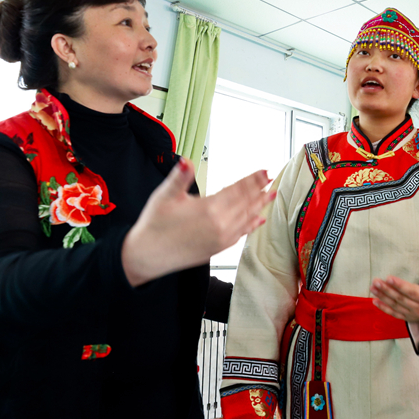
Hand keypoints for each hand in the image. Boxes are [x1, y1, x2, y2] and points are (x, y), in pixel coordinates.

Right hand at [122, 158, 274, 286]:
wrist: (146, 257)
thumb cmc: (154, 226)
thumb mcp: (164, 196)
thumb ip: (179, 177)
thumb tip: (186, 161)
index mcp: (209, 209)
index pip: (238, 189)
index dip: (253, 179)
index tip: (265, 171)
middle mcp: (220, 225)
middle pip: (246, 202)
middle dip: (260, 189)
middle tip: (272, 179)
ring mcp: (221, 238)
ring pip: (247, 218)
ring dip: (260, 205)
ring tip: (271, 195)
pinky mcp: (218, 248)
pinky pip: (241, 234)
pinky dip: (252, 225)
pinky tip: (258, 220)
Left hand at [370, 266, 418, 322]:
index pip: (411, 292)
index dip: (400, 285)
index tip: (389, 278)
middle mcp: (418, 308)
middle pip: (400, 298)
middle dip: (387, 290)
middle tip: (376, 281)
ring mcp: (412, 314)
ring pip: (395, 305)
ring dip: (383, 297)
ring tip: (373, 288)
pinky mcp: (407, 318)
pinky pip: (394, 313)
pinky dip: (384, 308)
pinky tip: (374, 301)